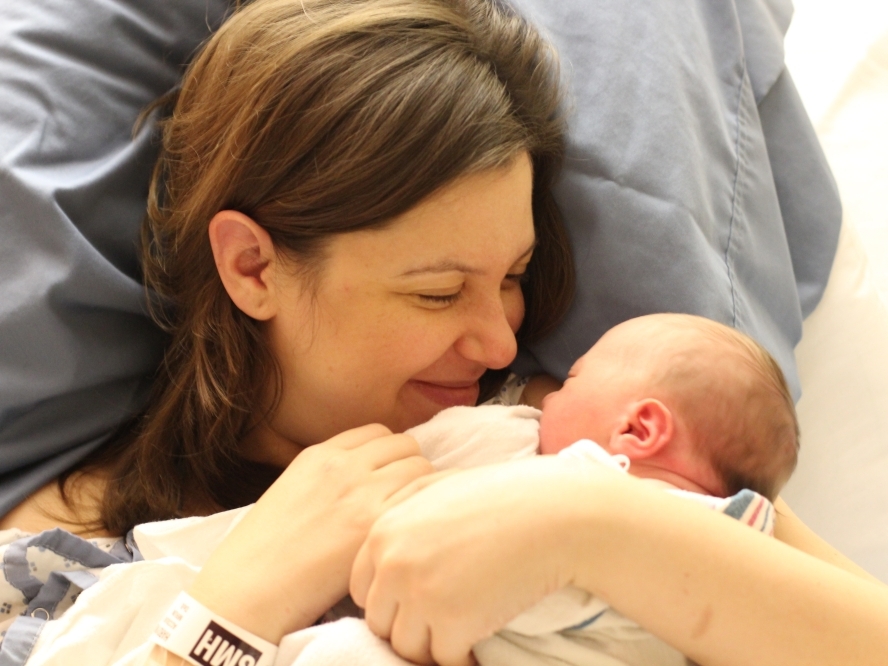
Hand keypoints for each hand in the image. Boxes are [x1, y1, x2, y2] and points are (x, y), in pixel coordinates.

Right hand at [189, 424, 433, 642]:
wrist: (248, 588)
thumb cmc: (264, 551)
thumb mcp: (292, 490)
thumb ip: (329, 476)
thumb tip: (367, 477)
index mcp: (320, 454)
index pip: (378, 432)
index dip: (390, 454)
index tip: (390, 477)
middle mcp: (343, 465)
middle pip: (405, 445)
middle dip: (410, 468)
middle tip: (406, 499)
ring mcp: (360, 492)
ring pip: (420, 468)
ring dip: (422, 490)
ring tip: (411, 518)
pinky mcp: (373, 525)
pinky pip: (421, 499)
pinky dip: (424, 512)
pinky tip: (414, 534)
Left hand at [350, 455, 612, 665]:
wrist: (555, 513)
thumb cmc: (505, 494)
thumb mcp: (441, 485)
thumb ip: (405, 508)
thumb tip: (390, 546)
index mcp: (384, 531)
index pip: (360, 587)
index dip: (388, 599)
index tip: (416, 603)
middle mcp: (393, 564)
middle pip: (379, 622)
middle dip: (407, 627)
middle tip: (439, 626)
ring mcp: (420, 595)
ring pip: (407, 648)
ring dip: (432, 648)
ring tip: (457, 639)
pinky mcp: (453, 623)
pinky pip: (444, 660)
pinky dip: (461, 660)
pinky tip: (477, 650)